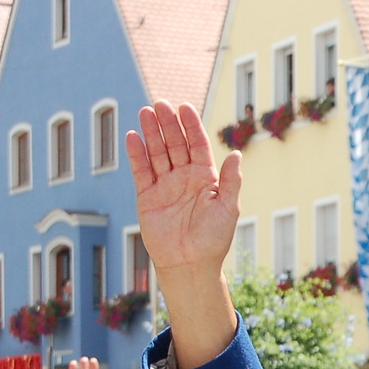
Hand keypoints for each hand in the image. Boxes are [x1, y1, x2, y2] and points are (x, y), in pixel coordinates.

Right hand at [127, 102, 240, 283]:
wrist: (190, 264)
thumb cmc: (214, 239)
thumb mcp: (228, 208)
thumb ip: (231, 181)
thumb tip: (235, 153)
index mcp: (206, 178)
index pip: (197, 145)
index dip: (191, 126)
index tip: (184, 108)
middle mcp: (185, 178)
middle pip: (175, 144)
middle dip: (168, 124)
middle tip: (160, 105)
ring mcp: (165, 186)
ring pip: (157, 153)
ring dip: (152, 133)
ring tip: (146, 112)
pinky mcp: (147, 197)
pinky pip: (141, 171)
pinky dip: (137, 154)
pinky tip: (133, 137)